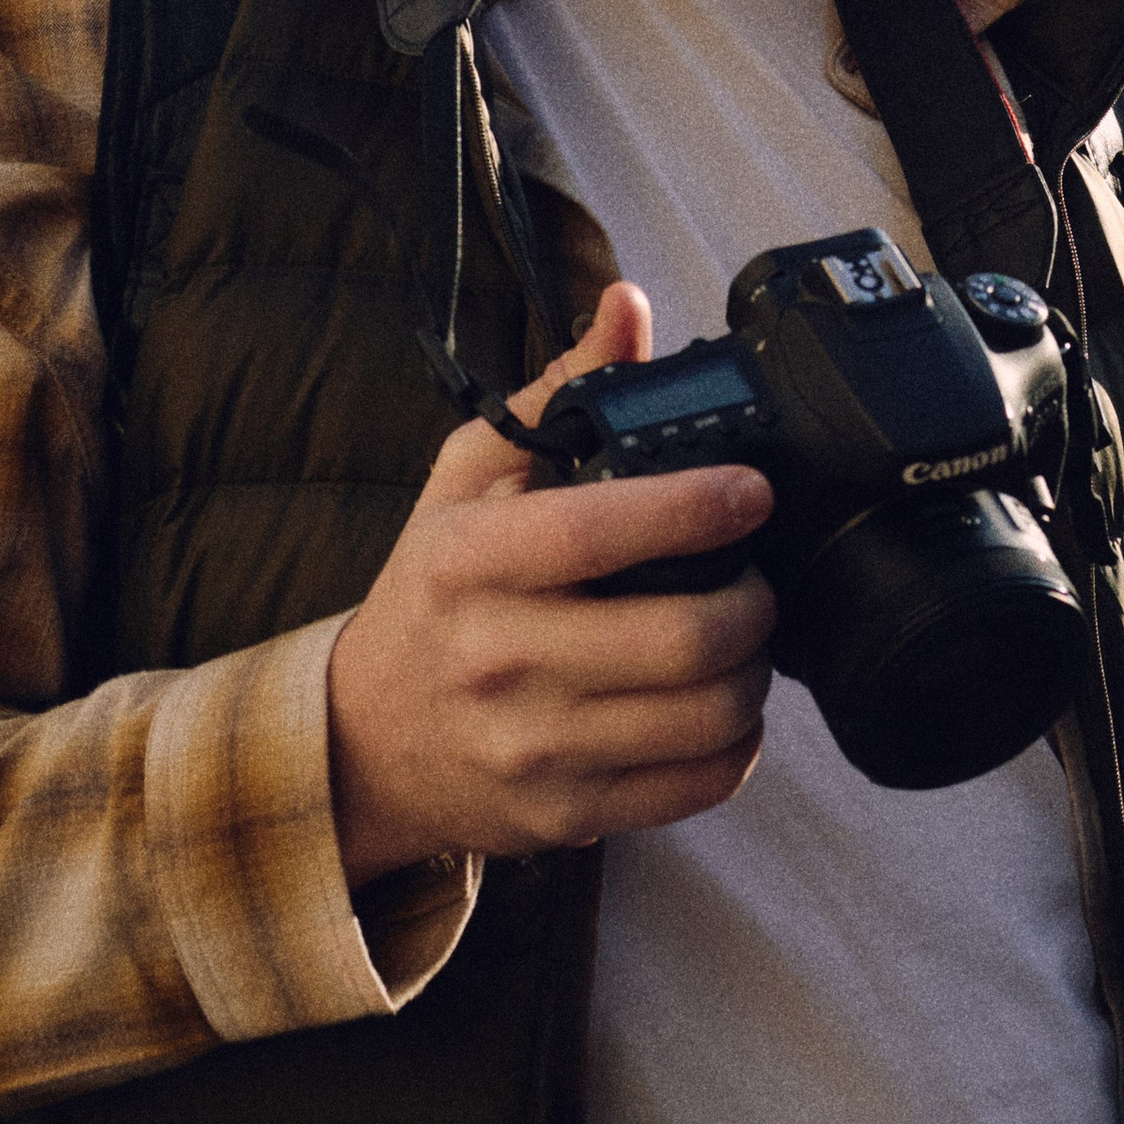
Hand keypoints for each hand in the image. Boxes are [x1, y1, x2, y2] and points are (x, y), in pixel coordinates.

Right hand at [326, 283, 776, 887]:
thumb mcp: (469, 477)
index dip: (693, 508)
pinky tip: (724, 706)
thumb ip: (557, 390)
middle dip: (753, 601)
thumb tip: (627, 308)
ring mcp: (533, 749)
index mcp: (471, 562)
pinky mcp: (565, 816)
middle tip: (757, 577)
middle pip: (680, 638)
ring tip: (746, 638)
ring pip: (703, 717)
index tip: (751, 491)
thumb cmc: (433, 590)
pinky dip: (738, 744)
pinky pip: (696, 786)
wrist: (366, 739)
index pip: (597, 532)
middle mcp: (498, 659)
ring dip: (755, 671)